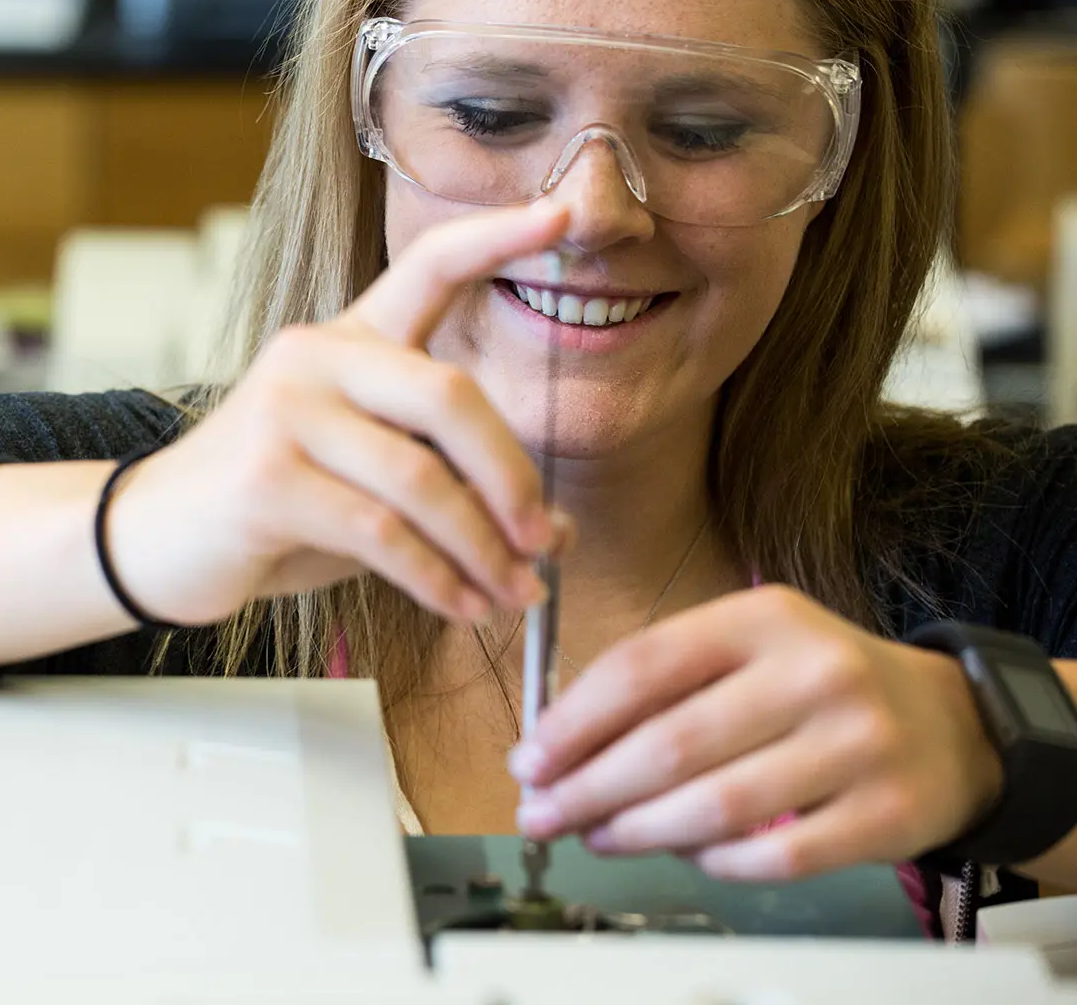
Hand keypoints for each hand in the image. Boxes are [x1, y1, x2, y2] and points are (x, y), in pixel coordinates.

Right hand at [105, 202, 571, 627]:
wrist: (154, 538)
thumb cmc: (272, 502)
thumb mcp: (366, 478)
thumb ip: (450, 485)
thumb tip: (551, 533)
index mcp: (347, 338)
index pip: (430, 268)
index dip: (498, 238)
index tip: (564, 216)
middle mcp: (315, 357)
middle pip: (449, 395)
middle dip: (512, 478)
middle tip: (544, 541)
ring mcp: (284, 412)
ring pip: (419, 478)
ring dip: (480, 548)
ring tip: (511, 594)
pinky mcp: (265, 479)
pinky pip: (379, 532)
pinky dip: (434, 578)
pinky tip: (460, 605)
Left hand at [508, 586, 1004, 879]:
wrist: (951, 723)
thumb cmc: (819, 684)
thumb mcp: (748, 647)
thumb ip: (663, 680)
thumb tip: (561, 741)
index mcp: (764, 618)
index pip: (643, 667)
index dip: (574, 721)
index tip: (530, 758)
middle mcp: (814, 673)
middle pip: (670, 743)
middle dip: (589, 787)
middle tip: (544, 812)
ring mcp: (856, 744)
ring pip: (716, 806)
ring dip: (638, 830)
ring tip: (598, 835)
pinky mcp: (886, 813)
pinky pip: (773, 856)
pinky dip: (714, 861)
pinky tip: (683, 853)